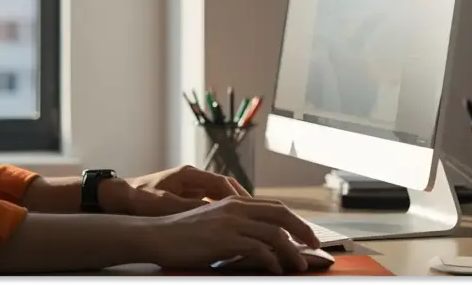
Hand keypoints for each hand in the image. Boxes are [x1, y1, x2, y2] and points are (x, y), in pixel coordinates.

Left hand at [120, 165, 249, 215]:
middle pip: (224, 187)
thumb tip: (217, 213)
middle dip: (240, 201)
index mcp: (189, 174)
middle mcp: (191, 177)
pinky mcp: (183, 194)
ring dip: (230, 207)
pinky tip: (224, 226)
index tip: (251, 211)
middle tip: (256, 218)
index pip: (223, 183)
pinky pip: (207, 201)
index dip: (239, 196)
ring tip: (245, 223)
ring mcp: (187, 185)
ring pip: (217, 195)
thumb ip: (192, 208)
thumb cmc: (140, 200)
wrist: (118, 197)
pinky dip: (218, 211)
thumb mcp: (167, 204)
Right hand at [144, 196, 320, 273]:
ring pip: (275, 232)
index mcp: (233, 201)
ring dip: (292, 251)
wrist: (157, 236)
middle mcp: (235, 207)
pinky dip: (272, 260)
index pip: (275, 206)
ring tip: (299, 265)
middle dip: (303, 230)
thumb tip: (260, 244)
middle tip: (314, 247)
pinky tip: (274, 270)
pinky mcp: (225, 239)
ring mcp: (230, 222)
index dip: (295, 220)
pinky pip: (259, 249)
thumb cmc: (182, 235)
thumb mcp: (213, 225)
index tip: (305, 235)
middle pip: (282, 213)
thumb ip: (236, 229)